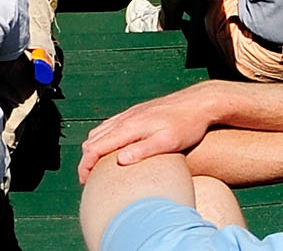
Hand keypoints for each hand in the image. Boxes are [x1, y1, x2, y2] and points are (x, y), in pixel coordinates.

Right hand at [79, 82, 225, 179]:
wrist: (199, 102)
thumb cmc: (186, 125)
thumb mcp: (167, 142)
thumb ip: (142, 150)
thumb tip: (119, 161)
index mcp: (129, 127)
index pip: (96, 146)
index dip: (86, 165)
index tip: (84, 181)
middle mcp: (125, 118)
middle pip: (93, 139)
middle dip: (86, 160)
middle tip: (87, 180)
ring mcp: (130, 114)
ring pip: (100, 131)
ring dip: (93, 149)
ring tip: (95, 168)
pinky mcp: (136, 113)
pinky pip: (110, 125)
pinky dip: (102, 139)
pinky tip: (111, 148)